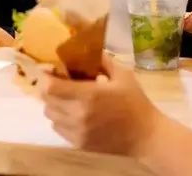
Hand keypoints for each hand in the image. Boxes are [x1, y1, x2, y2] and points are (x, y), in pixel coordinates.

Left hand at [39, 53, 164, 155]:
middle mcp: (78, 114)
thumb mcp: (122, 76)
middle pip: (47, 101)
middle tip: (57, 83)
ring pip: (50, 116)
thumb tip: (88, 49)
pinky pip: (58, 129)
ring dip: (53, 105)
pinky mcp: (79, 143)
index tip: (50, 71)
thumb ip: (103, 61)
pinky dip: (60, 120)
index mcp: (89, 95)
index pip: (51, 87)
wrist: (145, 135)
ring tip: (65, 99)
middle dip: (48, 90)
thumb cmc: (135, 102)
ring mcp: (77, 131)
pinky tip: (72, 114)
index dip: (46, 78)